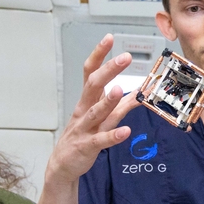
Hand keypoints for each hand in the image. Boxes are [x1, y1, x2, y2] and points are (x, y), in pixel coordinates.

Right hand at [46, 34, 138, 185]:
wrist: (63, 165)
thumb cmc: (84, 136)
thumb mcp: (104, 118)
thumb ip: (121, 106)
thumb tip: (140, 94)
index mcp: (86, 100)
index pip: (90, 72)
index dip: (99, 55)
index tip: (109, 38)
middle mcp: (83, 110)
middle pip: (93, 86)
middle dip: (108, 70)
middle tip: (125, 57)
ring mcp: (84, 128)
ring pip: (95, 111)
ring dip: (107, 100)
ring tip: (120, 89)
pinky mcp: (88, 146)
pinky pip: (101, 140)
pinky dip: (113, 135)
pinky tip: (126, 131)